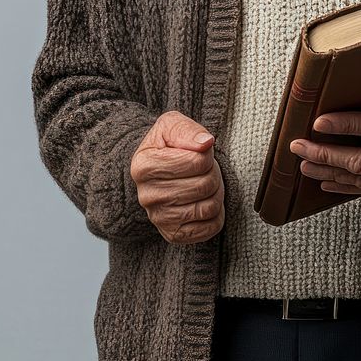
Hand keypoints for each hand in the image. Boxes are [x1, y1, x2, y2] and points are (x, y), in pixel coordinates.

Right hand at [130, 111, 224, 243]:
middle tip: (205, 169)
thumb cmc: (166, 146)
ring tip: (204, 182)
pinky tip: (203, 201)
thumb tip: (206, 143)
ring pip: (210, 206)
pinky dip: (217, 213)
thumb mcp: (171, 125)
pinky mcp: (173, 234)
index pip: (198, 161)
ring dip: (216, 192)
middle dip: (213, 172)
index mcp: (143, 166)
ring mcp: (159, 218)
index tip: (198, 152)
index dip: (207, 154)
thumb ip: (188, 130)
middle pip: (206, 185)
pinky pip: (211, 227)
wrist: (154, 170)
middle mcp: (147, 196)